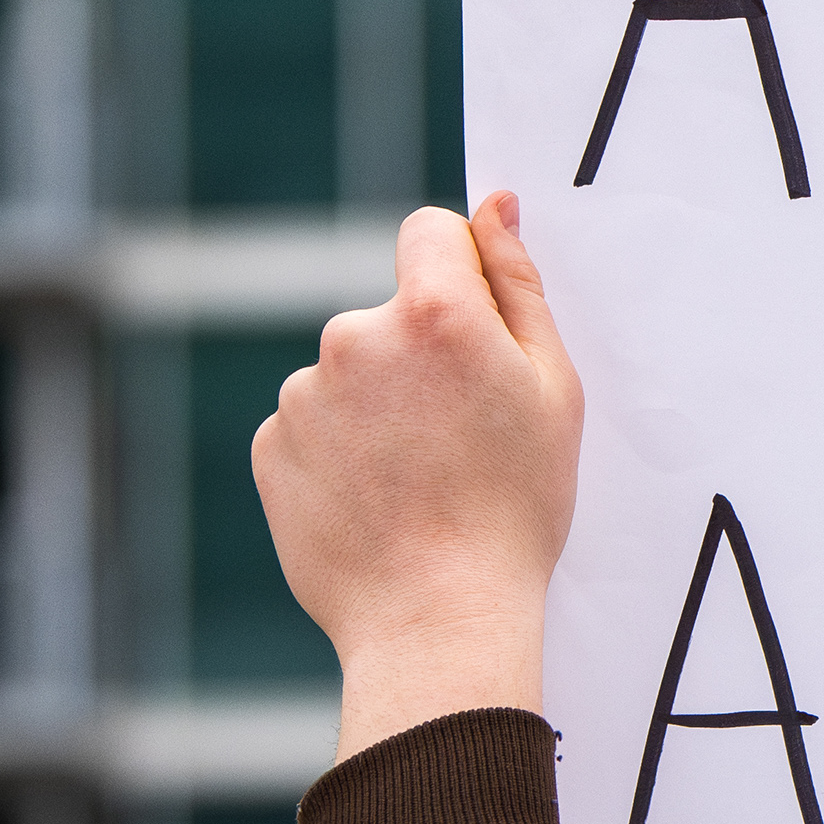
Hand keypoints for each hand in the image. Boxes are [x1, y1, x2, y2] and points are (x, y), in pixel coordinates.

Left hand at [254, 192, 584, 761]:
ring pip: (353, 372)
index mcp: (432, 314)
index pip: (429, 231)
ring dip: (382, 405)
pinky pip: (315, 423)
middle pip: (393, 313)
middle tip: (464, 436)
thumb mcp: (552, 388)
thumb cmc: (514, 506)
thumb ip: (518, 285)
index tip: (479, 329)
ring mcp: (302, 394)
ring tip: (422, 479)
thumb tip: (493, 206)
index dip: (460, 270)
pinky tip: (381, 499)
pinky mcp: (271, 445)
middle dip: (424, 354)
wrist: (436, 618)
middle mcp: (354, 337)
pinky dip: (343, 450)